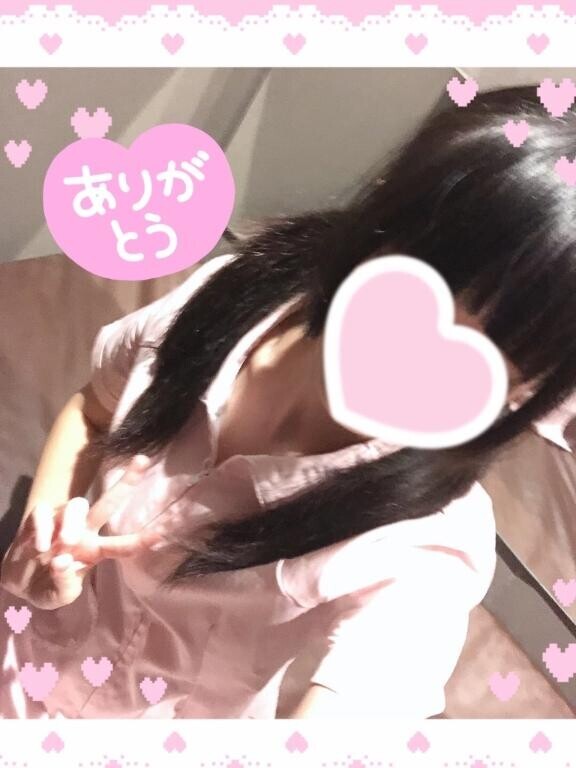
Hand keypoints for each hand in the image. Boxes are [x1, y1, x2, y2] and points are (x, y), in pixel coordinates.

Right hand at [0, 456, 158, 609]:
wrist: (17, 581)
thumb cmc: (47, 586)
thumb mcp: (58, 597)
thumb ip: (64, 586)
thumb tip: (64, 563)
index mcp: (95, 550)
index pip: (121, 545)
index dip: (140, 541)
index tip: (162, 534)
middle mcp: (84, 531)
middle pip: (109, 503)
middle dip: (127, 482)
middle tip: (142, 461)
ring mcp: (62, 522)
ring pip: (77, 505)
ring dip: (73, 521)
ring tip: (66, 542)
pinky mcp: (38, 518)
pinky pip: (44, 513)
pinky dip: (43, 528)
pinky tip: (39, 547)